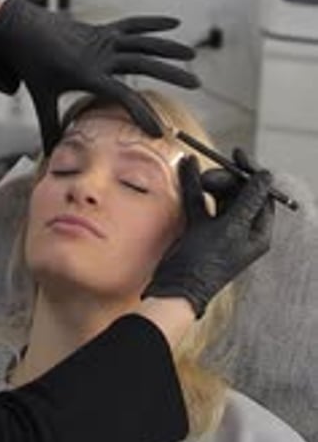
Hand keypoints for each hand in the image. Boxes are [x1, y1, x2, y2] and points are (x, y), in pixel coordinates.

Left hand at [0, 0, 198, 151]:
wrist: (21, 30)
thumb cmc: (33, 66)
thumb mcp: (42, 98)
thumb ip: (49, 126)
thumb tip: (48, 155)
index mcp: (87, 74)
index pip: (122, 95)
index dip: (141, 113)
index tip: (158, 130)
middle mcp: (100, 54)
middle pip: (142, 63)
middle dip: (170, 73)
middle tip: (195, 84)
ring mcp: (103, 39)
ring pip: (142, 41)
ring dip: (168, 47)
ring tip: (192, 55)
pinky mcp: (102, 29)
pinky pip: (132, 24)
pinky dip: (152, 23)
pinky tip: (175, 22)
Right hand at [146, 152, 274, 317]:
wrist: (176, 286)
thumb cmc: (207, 262)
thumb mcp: (231, 228)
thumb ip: (247, 200)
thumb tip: (266, 176)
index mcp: (258, 232)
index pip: (262, 194)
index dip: (251, 173)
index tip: (237, 154)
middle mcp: (242, 229)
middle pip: (240, 191)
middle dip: (225, 178)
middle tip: (208, 175)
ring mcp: (221, 228)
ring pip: (220, 193)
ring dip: (209, 180)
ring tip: (197, 175)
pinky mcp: (201, 227)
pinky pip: (201, 200)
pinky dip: (194, 186)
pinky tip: (187, 168)